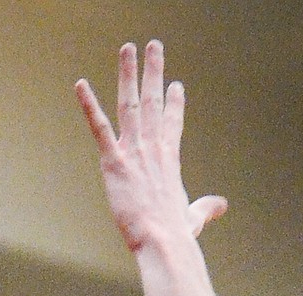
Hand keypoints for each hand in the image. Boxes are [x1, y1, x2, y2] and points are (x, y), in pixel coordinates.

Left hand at [76, 41, 226, 253]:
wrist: (164, 243)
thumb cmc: (177, 235)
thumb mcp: (194, 217)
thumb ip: (205, 207)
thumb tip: (222, 205)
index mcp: (170, 159)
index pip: (172, 123)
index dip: (174, 103)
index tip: (176, 85)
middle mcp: (153, 148)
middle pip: (153, 101)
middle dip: (154, 72)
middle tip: (154, 46)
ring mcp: (134, 152)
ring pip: (130, 104)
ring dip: (129, 73)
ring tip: (128, 48)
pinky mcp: (114, 162)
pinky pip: (99, 128)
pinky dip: (89, 105)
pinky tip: (81, 85)